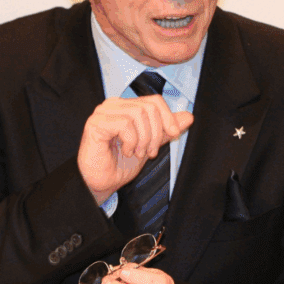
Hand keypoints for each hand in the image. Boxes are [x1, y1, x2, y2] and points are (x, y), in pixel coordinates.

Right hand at [77, 96, 192, 203]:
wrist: (103, 182)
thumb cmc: (120, 164)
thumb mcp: (150, 144)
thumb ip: (166, 130)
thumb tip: (188, 116)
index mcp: (126, 106)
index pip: (154, 100)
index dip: (168, 117)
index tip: (173, 134)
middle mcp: (113, 105)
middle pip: (149, 107)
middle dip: (156, 133)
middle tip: (149, 151)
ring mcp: (103, 112)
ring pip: (138, 114)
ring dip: (143, 139)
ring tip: (136, 152)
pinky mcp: (96, 123)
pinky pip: (125, 124)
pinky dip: (131, 141)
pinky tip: (125, 151)